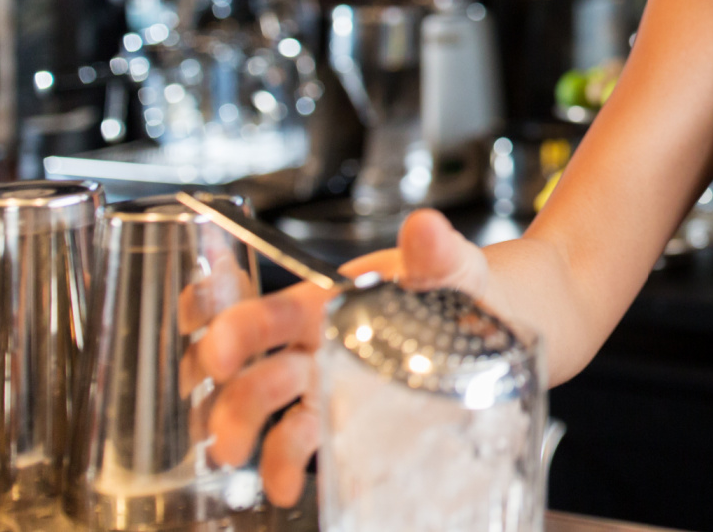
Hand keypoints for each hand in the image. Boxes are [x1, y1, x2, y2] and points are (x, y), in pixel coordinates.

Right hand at [197, 209, 490, 506]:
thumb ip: (433, 251)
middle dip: (230, 396)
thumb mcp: (448, 267)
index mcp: (325, 302)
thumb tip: (425, 226)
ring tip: (234, 453)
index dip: (235, 330)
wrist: (492, 319)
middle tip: (229, 424)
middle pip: (249, 370)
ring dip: (237, 431)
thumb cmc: (455, 286)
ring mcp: (320, 385)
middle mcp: (312, 344)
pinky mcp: (337, 420)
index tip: (221, 350)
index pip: (268, 313)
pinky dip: (279, 468)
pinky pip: (294, 446)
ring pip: (259, 410)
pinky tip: (286, 485)